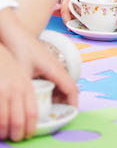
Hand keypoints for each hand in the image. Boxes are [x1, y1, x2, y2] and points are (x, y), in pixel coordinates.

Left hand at [0, 11, 77, 140]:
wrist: (13, 32)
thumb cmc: (19, 49)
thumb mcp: (22, 73)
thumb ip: (28, 90)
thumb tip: (27, 109)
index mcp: (55, 68)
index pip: (71, 87)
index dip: (73, 102)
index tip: (71, 114)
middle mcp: (56, 66)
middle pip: (67, 86)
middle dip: (65, 102)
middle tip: (57, 116)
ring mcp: (50, 65)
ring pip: (60, 83)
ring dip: (57, 96)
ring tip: (48, 109)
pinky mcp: (43, 64)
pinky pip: (52, 80)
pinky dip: (50, 90)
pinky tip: (39, 97)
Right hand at [60, 0, 93, 24]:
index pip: (65, 10)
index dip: (66, 19)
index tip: (69, 26)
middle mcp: (67, 4)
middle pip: (68, 16)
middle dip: (72, 24)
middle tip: (80, 29)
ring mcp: (71, 6)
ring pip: (72, 16)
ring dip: (77, 22)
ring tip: (84, 27)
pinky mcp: (76, 6)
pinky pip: (77, 14)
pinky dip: (81, 18)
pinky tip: (87, 22)